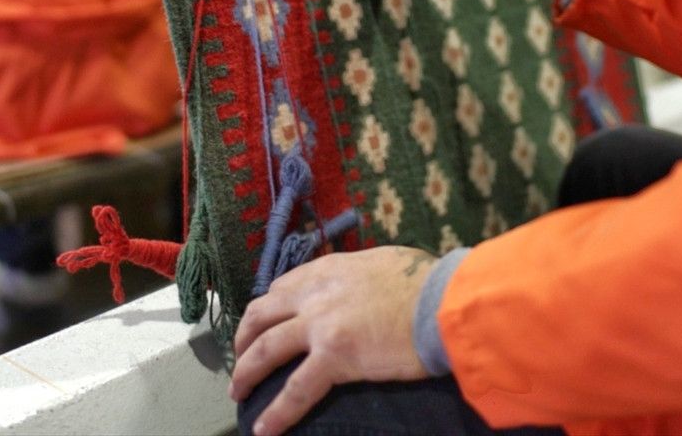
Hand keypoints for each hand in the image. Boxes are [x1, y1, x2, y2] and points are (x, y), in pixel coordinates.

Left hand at [230, 246, 437, 434]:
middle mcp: (315, 293)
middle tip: (241, 359)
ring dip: (246, 374)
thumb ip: (359, 276)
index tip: (264, 325)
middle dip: (244, 339)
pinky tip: (264, 429)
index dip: (268, 310)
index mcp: (328, 269)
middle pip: (260, 315)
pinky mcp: (334, 356)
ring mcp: (320, 324)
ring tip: (238, 393)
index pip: (281, 288)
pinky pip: (295, 390)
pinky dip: (276, 413)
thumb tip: (363, 288)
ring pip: (265, 350)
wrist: (443, 300)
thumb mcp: (382, 263)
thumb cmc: (427, 281)